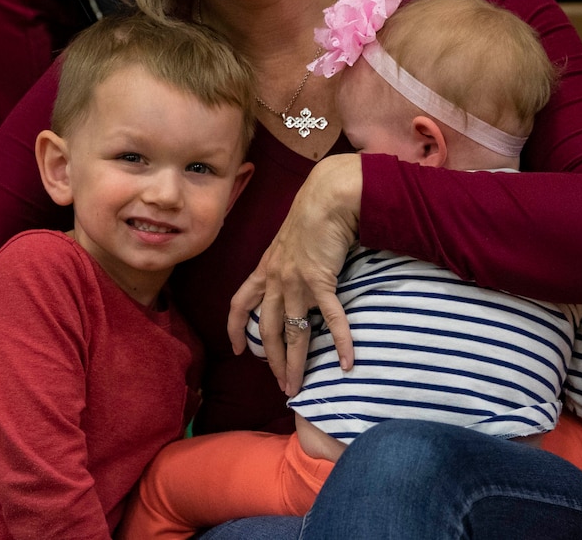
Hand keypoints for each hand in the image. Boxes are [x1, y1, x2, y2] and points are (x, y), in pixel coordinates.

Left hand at [227, 153, 361, 395]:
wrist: (328, 195)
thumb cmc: (314, 211)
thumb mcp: (292, 238)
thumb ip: (290, 258)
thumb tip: (299, 272)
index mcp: (266, 268)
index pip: (240, 302)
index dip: (235, 328)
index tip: (238, 349)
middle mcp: (276, 278)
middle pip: (267, 329)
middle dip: (273, 360)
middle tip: (282, 384)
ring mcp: (296, 280)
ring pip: (292, 331)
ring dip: (296, 362)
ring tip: (299, 386)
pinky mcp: (320, 280)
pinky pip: (330, 318)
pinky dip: (339, 342)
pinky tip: (346, 362)